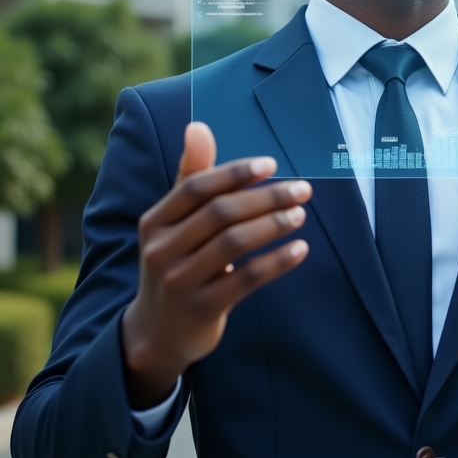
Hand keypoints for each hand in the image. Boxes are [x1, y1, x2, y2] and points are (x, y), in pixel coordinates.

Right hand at [121, 122, 311, 408]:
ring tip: (300, 214)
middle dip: (266, 197)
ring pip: (234, 244)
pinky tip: (300, 250)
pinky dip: (276, 262)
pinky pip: (246, 279)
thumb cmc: (175, 261)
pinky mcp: (202, 309)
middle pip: (220, 213)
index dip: (234, 173)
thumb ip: (191, 176)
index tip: (270, 164)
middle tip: (302, 189)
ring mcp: (180, 282)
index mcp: (155, 222)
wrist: (157, 331)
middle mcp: (162, 250)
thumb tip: (198, 126)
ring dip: (273, 224)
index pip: (195, 188)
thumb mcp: (174, 223)